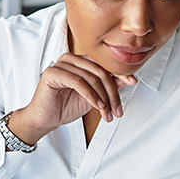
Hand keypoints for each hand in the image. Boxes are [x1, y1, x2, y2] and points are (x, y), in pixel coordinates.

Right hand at [8, 53, 137, 144]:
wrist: (46, 119)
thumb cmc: (66, 106)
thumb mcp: (94, 97)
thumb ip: (108, 86)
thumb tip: (127, 79)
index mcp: (81, 61)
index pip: (104, 64)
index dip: (120, 73)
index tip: (133, 82)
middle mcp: (71, 59)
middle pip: (100, 71)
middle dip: (112, 93)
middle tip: (118, 110)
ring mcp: (61, 64)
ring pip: (91, 77)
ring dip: (103, 97)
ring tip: (107, 112)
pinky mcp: (52, 73)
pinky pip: (78, 82)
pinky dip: (91, 95)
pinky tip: (97, 105)